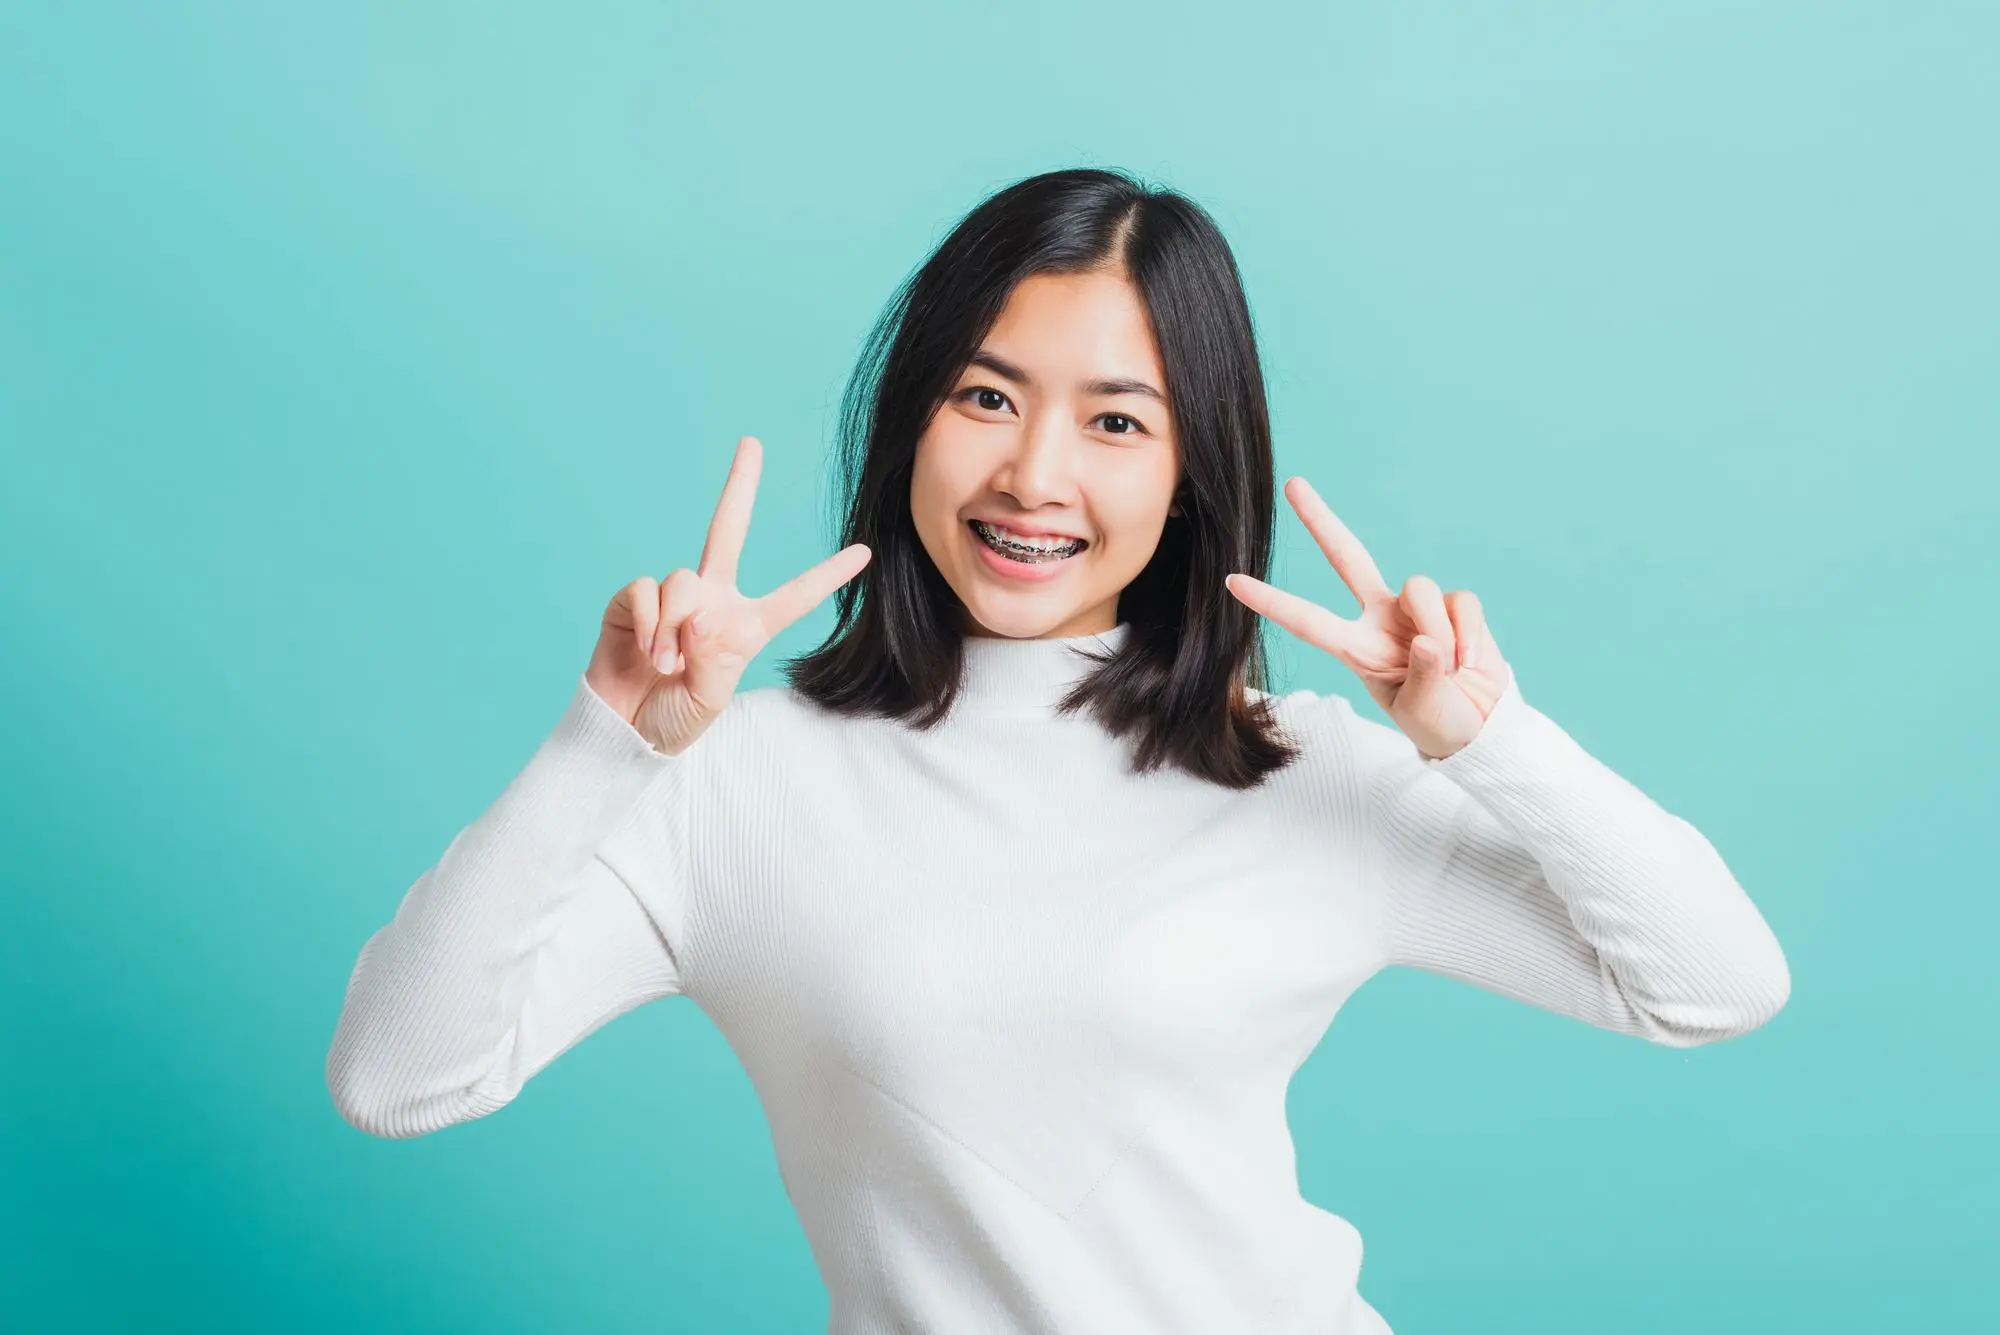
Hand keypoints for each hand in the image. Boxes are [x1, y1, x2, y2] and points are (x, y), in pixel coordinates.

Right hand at [586, 436, 870, 754]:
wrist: (624, 731)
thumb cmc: (673, 719)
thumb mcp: (709, 697)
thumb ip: (712, 655)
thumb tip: (697, 615)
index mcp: (745, 626)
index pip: (794, 596)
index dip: (827, 577)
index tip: (865, 553)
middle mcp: (711, 600)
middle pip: (727, 529)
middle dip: (739, 485)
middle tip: (751, 442)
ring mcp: (672, 598)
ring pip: (683, 578)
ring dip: (676, 624)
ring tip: (666, 664)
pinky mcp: (634, 600)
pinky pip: (646, 590)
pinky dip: (649, 622)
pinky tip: (645, 651)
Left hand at [1224, 476, 1511, 760]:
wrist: (1480, 726)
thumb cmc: (1438, 721)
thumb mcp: (1420, 709)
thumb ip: (1422, 676)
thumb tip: (1427, 640)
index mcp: (1357, 648)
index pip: (1307, 621)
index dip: (1272, 602)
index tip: (1232, 582)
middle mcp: (1380, 619)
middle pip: (1348, 557)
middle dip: (1321, 521)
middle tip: (1293, 484)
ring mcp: (1417, 610)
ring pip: (1420, 588)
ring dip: (1440, 632)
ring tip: (1452, 670)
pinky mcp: (1455, 607)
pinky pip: (1462, 603)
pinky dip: (1470, 636)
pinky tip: (1470, 664)